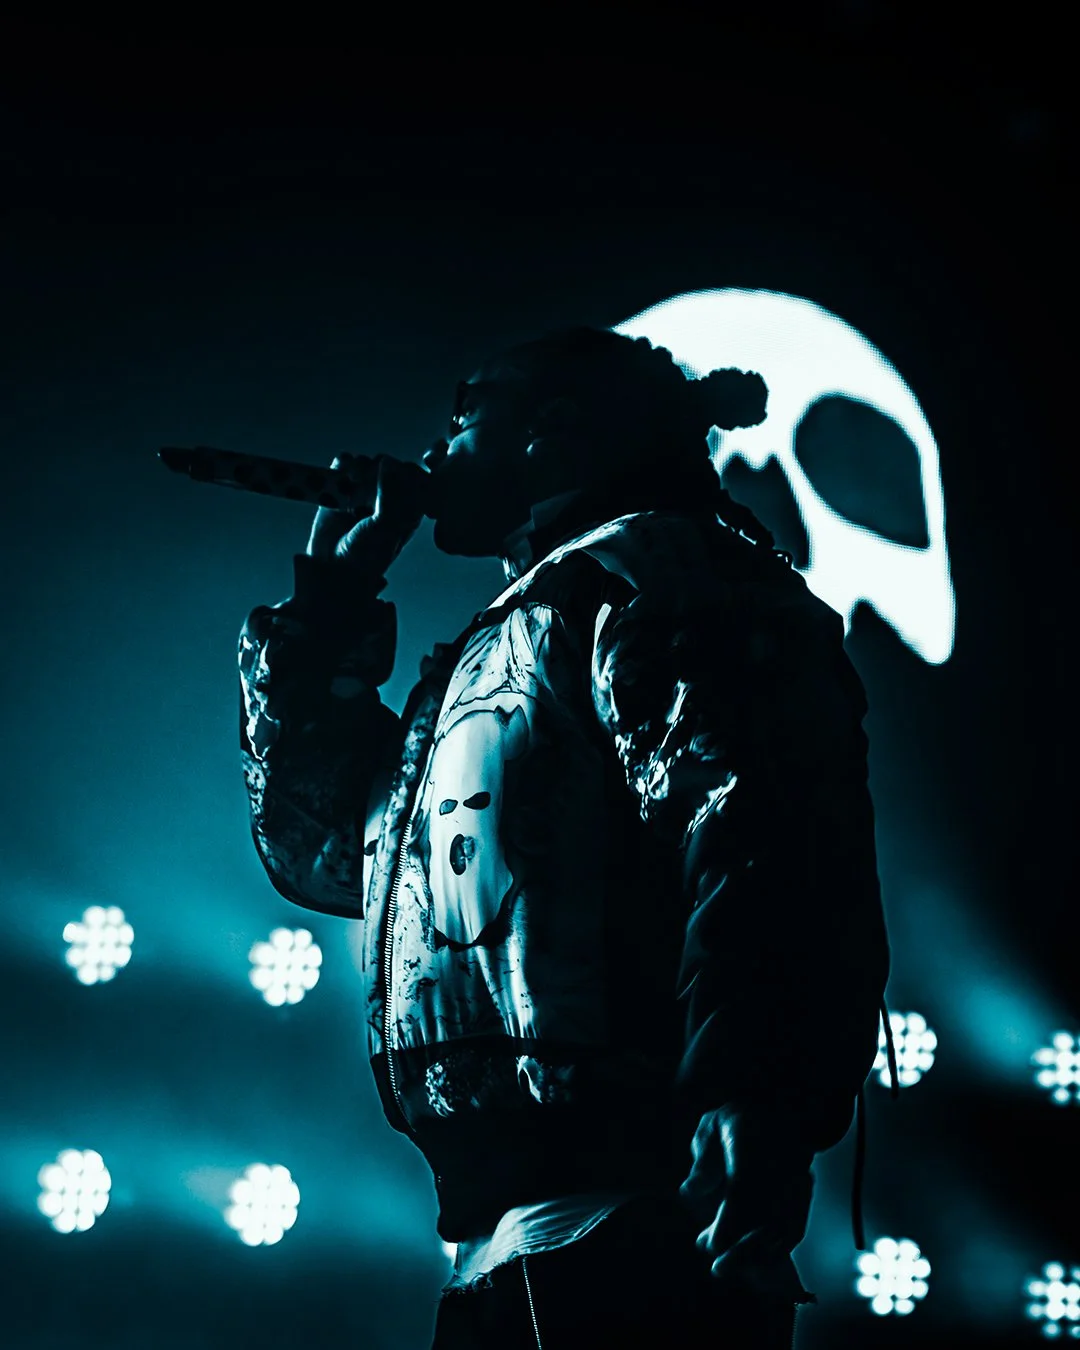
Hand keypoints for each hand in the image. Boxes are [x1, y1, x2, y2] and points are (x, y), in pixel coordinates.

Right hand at [305, 452, 429, 572]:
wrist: (331, 567)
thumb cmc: (365, 556)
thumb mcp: (385, 527)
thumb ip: (391, 494)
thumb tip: (388, 461)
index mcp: (410, 509)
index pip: (417, 478)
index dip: (406, 473)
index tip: (391, 481)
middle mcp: (390, 498)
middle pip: (392, 466)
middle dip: (379, 470)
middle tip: (367, 486)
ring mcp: (366, 492)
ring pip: (369, 463)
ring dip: (359, 467)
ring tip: (352, 483)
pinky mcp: (343, 489)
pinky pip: (345, 464)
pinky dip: (341, 464)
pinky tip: (340, 475)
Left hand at [679, 1107, 816, 1303]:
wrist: (788, 1105)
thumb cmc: (742, 1118)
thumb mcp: (713, 1126)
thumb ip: (702, 1160)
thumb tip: (689, 1192)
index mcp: (754, 1149)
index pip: (743, 1195)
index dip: (728, 1226)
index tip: (710, 1245)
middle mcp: (779, 1169)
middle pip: (765, 1220)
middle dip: (741, 1251)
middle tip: (717, 1270)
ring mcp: (797, 1182)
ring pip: (782, 1231)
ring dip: (757, 1255)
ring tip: (731, 1268)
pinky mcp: (806, 1193)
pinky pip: (796, 1228)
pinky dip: (777, 1249)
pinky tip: (758, 1261)